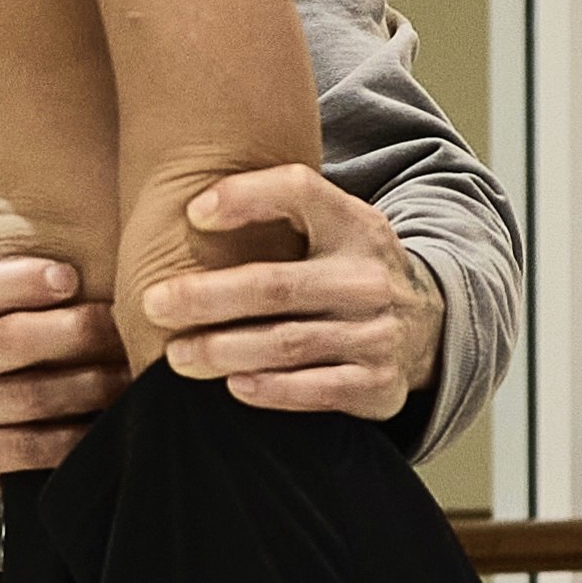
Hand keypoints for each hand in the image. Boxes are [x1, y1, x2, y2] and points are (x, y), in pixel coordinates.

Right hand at [0, 257, 128, 509]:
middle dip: (78, 332)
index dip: (22, 280)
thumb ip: (6, 293)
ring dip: (90, 386)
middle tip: (123, 328)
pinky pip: (31, 446)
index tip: (70, 277)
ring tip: (126, 376)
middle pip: (12, 340)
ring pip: (31, 396)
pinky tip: (101, 423)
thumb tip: (90, 262)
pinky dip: (74, 435)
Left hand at [142, 166, 446, 423]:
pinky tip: (233, 386)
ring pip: (288, 343)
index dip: (246, 197)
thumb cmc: (345, 270)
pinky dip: (271, 390)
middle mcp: (368, 277)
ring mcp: (378, 333)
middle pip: (277, 285)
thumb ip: (277, 211)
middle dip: (207, 297)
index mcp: (353, 224)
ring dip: (224, 351)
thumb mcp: (331, 227)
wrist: (427, 328)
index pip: (300, 192)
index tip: (193, 213)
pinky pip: (316, 390)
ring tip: (176, 357)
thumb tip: (186, 208)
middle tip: (153, 305)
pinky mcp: (378, 384)